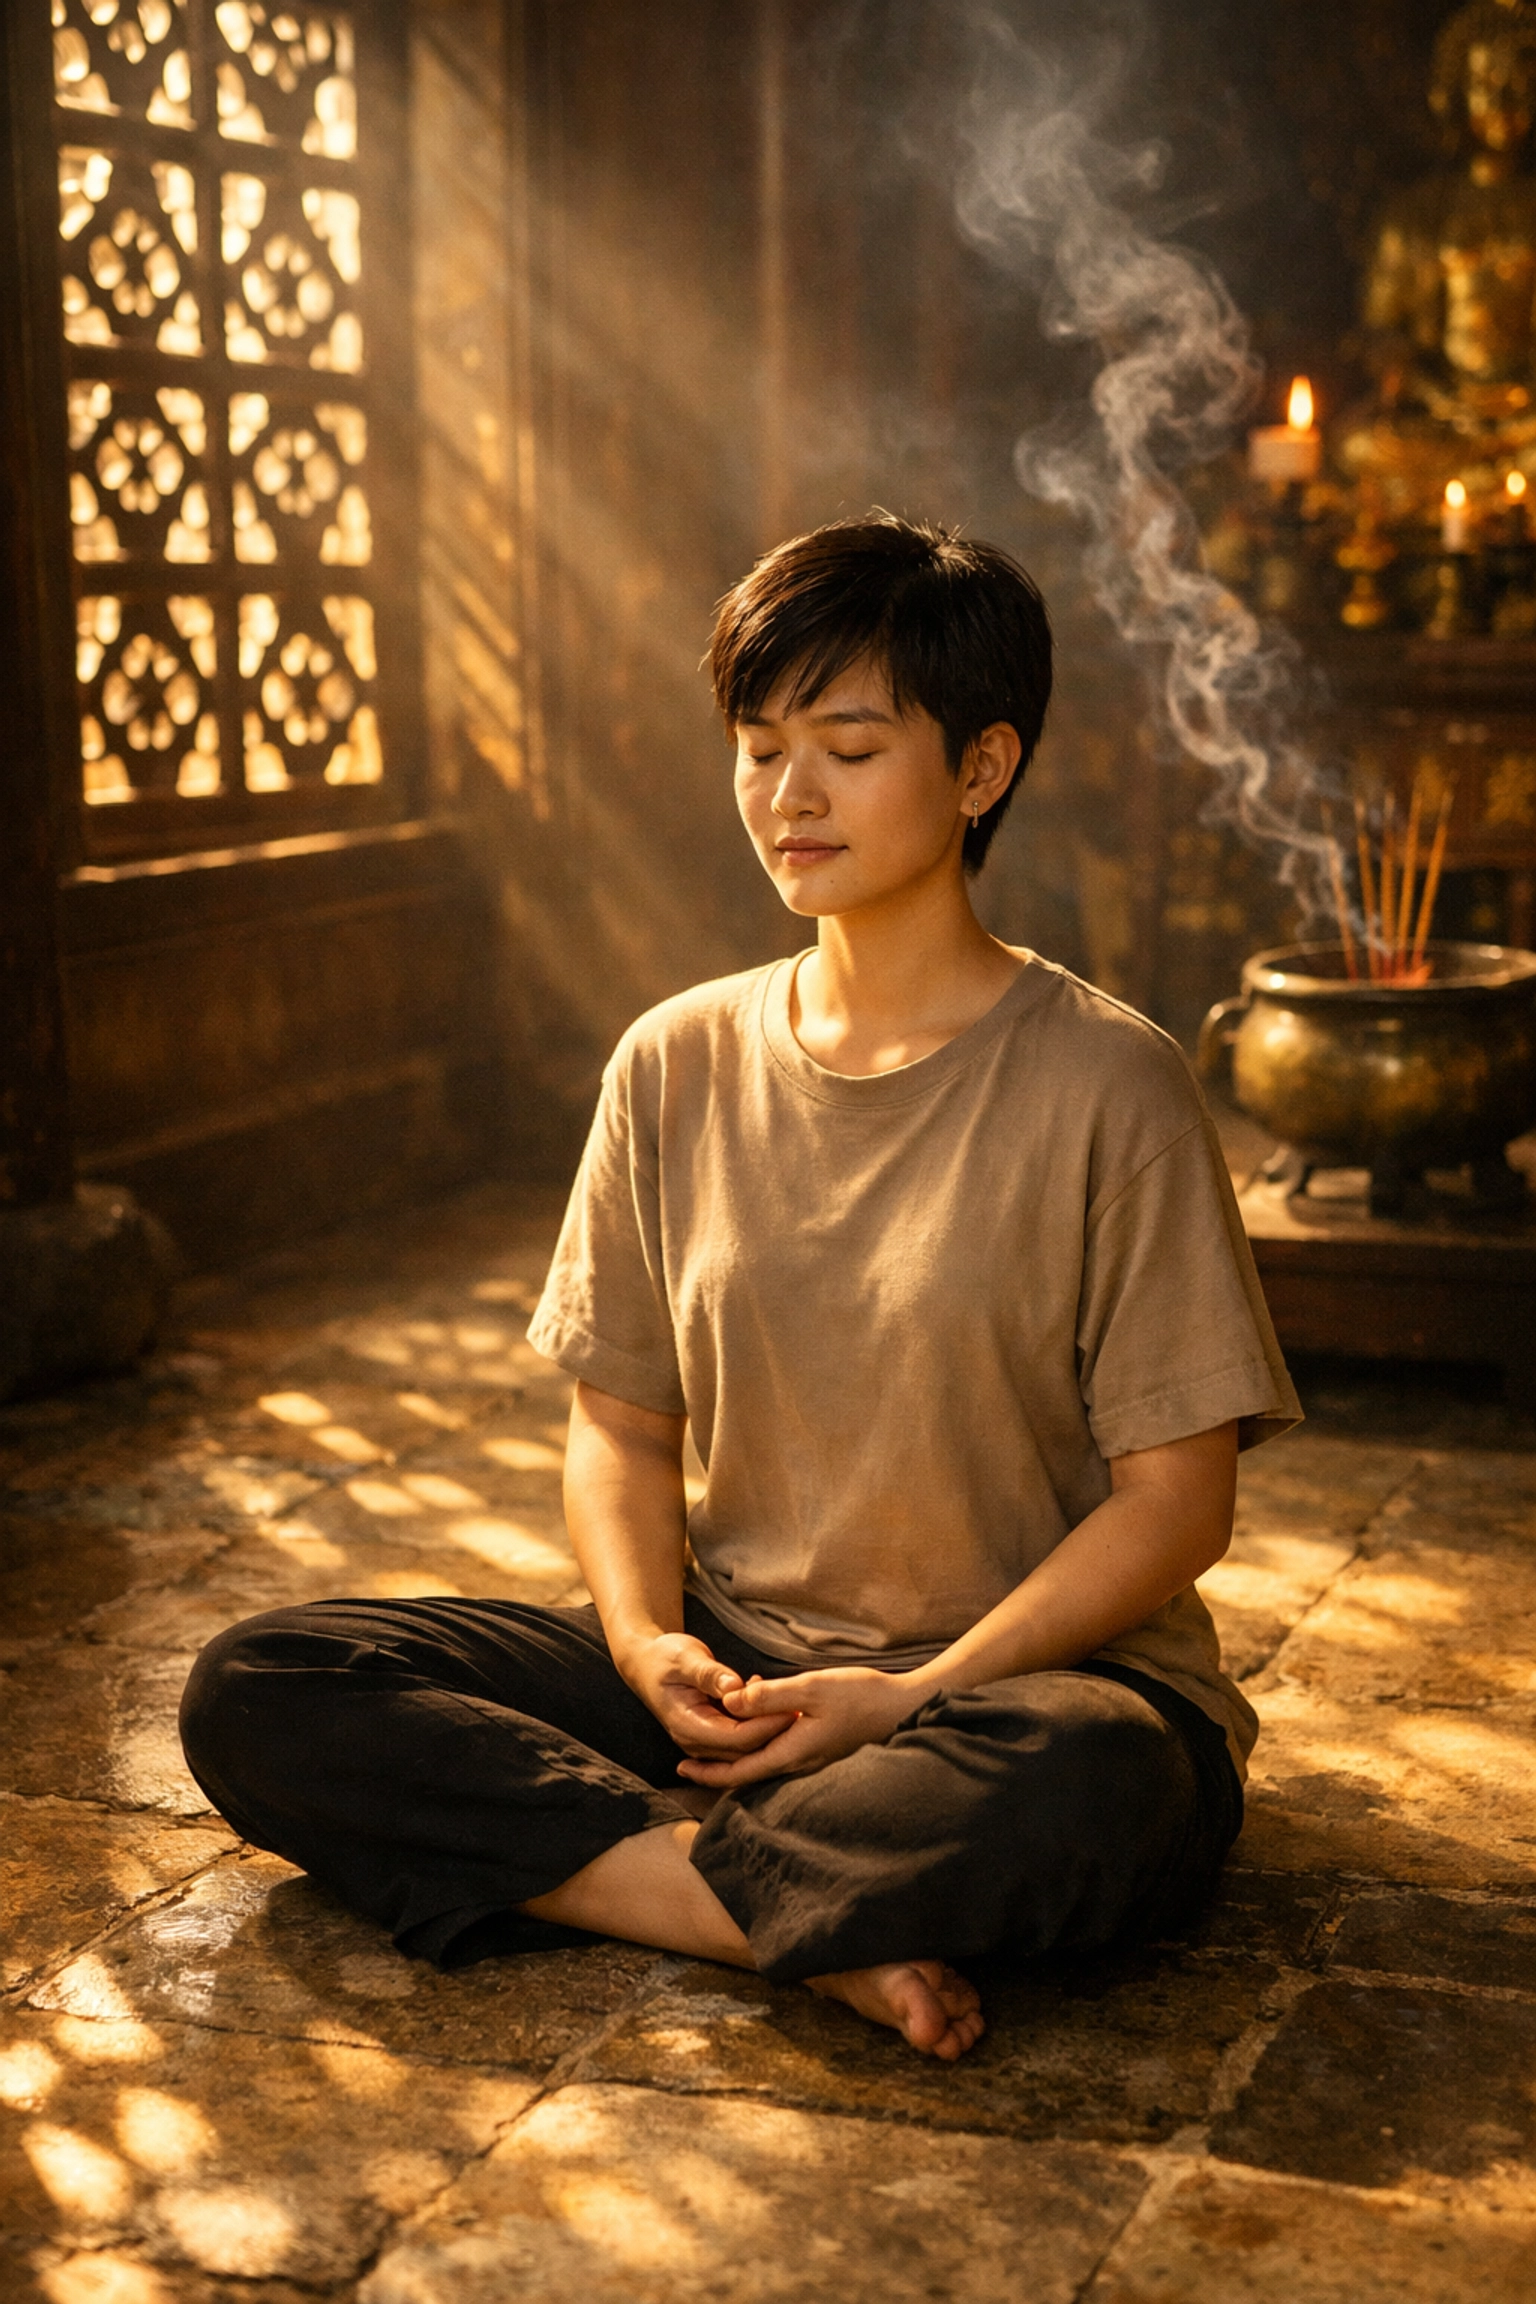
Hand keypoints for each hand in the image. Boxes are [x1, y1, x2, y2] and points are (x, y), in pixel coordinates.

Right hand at [619, 1632, 798, 1764]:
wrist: (647, 1664)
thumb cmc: (664, 1657)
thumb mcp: (685, 1657)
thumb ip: (709, 1674)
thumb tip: (734, 1687)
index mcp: (688, 1725)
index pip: (736, 1738)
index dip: (765, 1726)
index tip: (790, 1708)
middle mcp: (695, 1742)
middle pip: (744, 1750)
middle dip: (773, 1731)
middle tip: (800, 1707)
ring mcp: (703, 1743)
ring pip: (745, 1749)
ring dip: (767, 1728)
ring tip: (789, 1702)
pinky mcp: (712, 1737)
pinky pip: (741, 1741)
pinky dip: (758, 1725)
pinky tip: (769, 1700)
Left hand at [676, 1664, 927, 1788]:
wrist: (907, 1706)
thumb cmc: (863, 1696)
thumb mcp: (812, 1688)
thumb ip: (770, 1696)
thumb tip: (729, 1702)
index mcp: (793, 1752)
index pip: (740, 1772)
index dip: (708, 1771)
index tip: (681, 1765)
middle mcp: (800, 1762)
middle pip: (749, 1772)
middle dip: (717, 1764)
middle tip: (687, 1755)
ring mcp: (813, 1757)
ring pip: (765, 1759)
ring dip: (739, 1748)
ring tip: (718, 1725)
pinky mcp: (823, 1747)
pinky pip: (783, 1749)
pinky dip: (762, 1737)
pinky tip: (761, 1710)